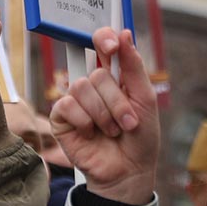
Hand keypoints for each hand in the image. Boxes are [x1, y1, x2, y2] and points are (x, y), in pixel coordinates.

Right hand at [50, 28, 158, 205]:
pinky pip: (68, 105)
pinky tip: (90, 134)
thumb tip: (124, 34)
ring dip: (103, 114)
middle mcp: (93, 86)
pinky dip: (85, 121)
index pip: (102, 46)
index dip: (103, 40)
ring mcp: (75, 101)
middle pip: (97, 73)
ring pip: (82, 88)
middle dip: (116, 101)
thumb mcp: (145, 99)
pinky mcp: (61, 118)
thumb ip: (134, 67)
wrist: (128, 170)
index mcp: (114, 77)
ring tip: (111, 131)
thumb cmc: (141, 138)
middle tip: (127, 122)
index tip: (112, 46)